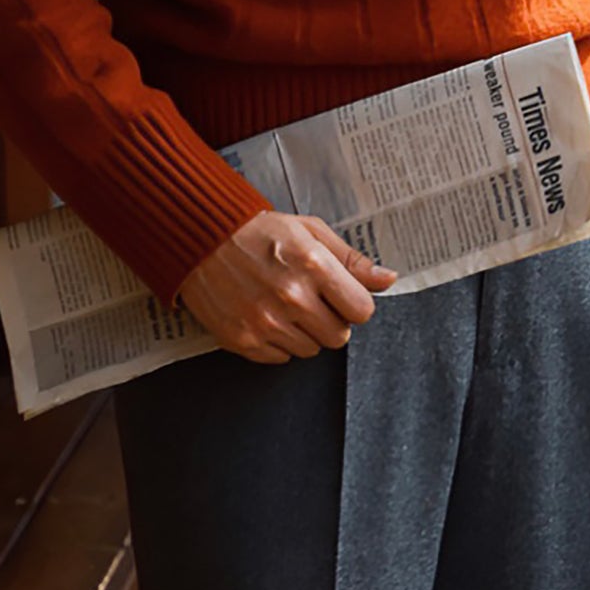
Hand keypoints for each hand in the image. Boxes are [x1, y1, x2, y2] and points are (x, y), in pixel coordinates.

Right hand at [176, 211, 398, 363]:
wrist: (201, 238)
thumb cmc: (258, 231)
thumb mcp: (309, 231)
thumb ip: (350, 259)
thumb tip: (388, 279)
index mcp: (313, 265)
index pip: (362, 311)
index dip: (354, 304)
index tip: (340, 296)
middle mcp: (291, 297)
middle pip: (339, 336)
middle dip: (331, 320)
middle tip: (310, 299)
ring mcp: (265, 322)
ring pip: (311, 350)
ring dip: (304, 332)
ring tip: (284, 304)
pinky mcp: (243, 340)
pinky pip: (281, 358)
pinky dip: (278, 342)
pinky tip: (266, 315)